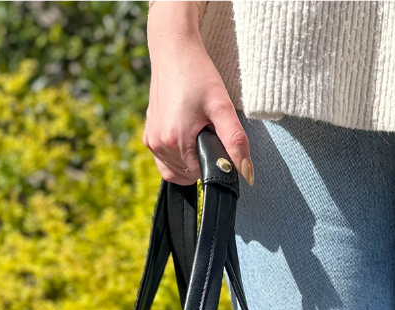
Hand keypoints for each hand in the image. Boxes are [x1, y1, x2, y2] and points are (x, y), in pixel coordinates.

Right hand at [143, 3, 252, 185]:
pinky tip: (185, 135)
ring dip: (191, 159)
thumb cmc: (198, 74)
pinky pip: (165, 162)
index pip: (203, 173)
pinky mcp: (147, 136)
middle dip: (202, 158)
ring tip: (196, 130)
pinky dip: (178, 156)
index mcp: (176, 141)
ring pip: (177, 171)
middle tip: (206, 128)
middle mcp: (159, 145)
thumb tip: (247, 175)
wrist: (173, 50)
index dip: (215, 160)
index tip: (216, 138)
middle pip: (190, 173)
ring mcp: (150, 142)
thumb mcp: (223, 107)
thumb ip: (236, 143)